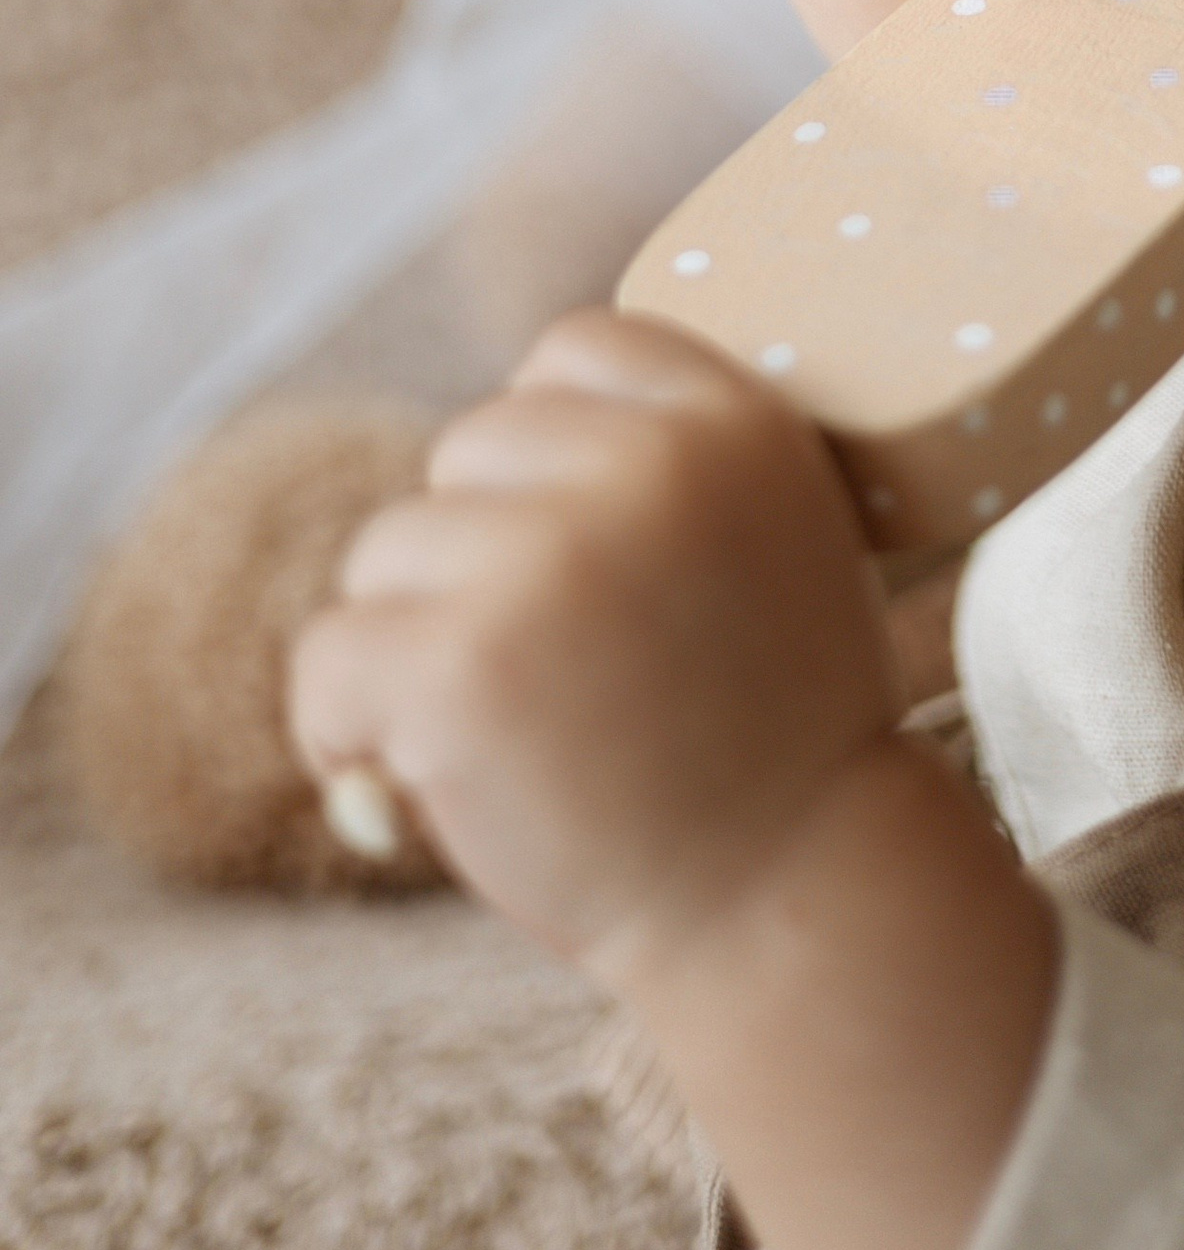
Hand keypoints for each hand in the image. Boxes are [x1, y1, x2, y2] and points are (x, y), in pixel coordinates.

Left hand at [289, 310, 903, 989]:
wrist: (788, 900)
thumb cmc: (765, 737)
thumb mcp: (769, 543)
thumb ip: (663, 469)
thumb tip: (494, 440)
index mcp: (734, 423)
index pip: (571, 350)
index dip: (549, 448)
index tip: (575, 545)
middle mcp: (646, 467)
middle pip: (466, 452)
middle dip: (482, 556)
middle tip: (558, 673)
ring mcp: (548, 559)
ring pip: (389, 551)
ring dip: (418, 643)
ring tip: (514, 736)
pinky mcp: (458, 664)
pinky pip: (330, 656)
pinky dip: (343, 728)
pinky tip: (409, 781)